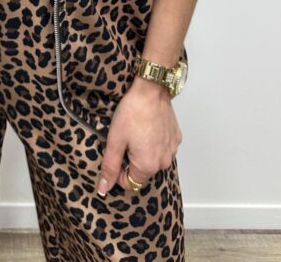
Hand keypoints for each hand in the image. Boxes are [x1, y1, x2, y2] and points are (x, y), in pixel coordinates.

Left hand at [96, 78, 181, 196]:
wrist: (151, 90)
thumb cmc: (132, 113)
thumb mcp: (115, 140)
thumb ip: (110, 167)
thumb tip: (103, 189)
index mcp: (148, 166)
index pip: (130, 184)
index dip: (118, 172)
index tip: (115, 154)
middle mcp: (164, 162)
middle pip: (142, 172)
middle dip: (131, 161)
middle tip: (124, 140)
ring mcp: (172, 150)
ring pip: (153, 160)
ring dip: (143, 152)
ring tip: (136, 132)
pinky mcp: (176, 138)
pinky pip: (163, 148)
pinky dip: (154, 143)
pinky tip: (147, 127)